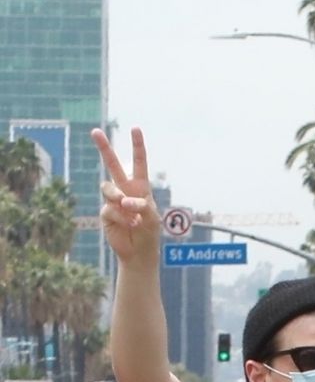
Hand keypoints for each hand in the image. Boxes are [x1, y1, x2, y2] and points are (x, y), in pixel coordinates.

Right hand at [92, 127, 161, 266]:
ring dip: (118, 197)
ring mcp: (113, 200)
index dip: (137, 146)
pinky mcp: (106, 213)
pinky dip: (120, 216)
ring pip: (108, 187)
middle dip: (104, 148)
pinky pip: (109, 208)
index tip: (135, 128)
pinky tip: (128, 224)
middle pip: (113, 165)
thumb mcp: (152, 218)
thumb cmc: (149, 233)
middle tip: (95, 131)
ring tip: (128, 209)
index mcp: (140, 186)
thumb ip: (141, 205)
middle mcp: (125, 189)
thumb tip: (124, 200)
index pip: (139, 163)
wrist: (138, 252)